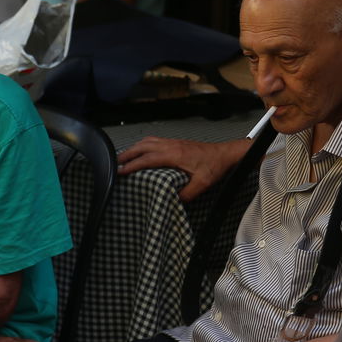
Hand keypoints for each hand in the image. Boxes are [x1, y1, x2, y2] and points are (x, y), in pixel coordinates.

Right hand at [116, 137, 248, 201]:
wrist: (226, 153)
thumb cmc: (215, 165)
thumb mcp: (202, 184)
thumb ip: (186, 193)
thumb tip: (173, 200)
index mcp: (174, 154)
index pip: (147, 159)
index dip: (132, 165)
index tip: (121, 171)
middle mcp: (171, 145)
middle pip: (143, 146)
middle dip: (127, 154)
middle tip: (115, 163)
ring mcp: (173, 142)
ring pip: (148, 141)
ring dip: (134, 148)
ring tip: (124, 156)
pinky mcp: (176, 143)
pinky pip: (155, 140)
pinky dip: (143, 145)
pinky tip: (142, 150)